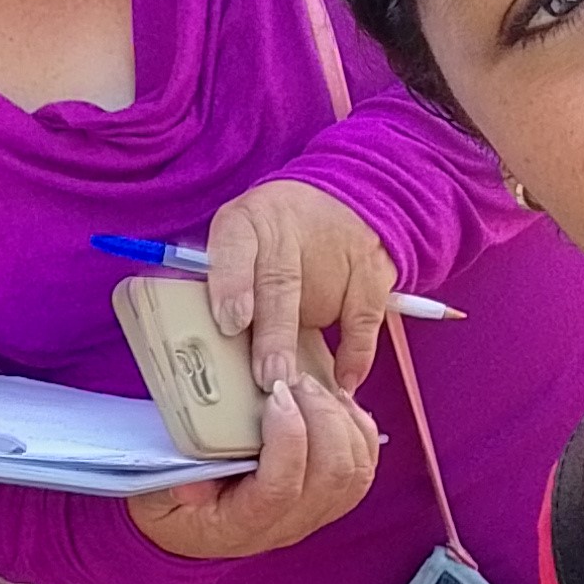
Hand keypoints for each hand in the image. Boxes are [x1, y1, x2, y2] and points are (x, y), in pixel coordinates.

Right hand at [127, 376, 382, 558]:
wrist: (187, 532)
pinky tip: (336, 400)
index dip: (288, 440)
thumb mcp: (153, 497)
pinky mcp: (328, 499)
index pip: (282, 489)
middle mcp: (287, 526)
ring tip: (313, 385)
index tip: (274, 395)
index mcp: (242, 525)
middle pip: (331, 476)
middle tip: (295, 379)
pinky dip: (358, 429)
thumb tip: (190, 486)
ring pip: (355, 472)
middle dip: (322, 416)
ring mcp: (314, 515)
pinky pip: (363, 468)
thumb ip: (169, 486)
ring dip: (342, 420)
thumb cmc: (168, 505)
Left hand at [204, 180, 397, 392]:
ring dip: (306, 347)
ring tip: (295, 386)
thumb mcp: (241, 240)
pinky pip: (362, 316)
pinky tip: (344, 380)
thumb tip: (211, 337)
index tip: (230, 322)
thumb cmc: (275, 236)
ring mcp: (335, 246)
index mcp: (247, 220)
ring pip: (318, 300)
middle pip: (278, 283)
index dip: (231, 282)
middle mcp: (289, 229)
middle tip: (268, 376)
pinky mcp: (372, 266)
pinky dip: (356, 352)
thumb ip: (226, 280)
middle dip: (272, 334)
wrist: (343, 198)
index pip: (234, 243)